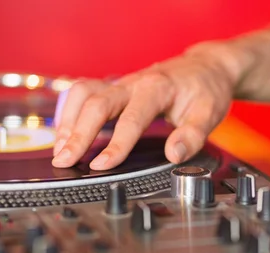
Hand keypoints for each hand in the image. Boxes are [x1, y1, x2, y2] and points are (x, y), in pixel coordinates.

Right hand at [52, 42, 239, 169]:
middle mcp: (133, 83)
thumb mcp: (209, 115)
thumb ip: (192, 137)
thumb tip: (173, 155)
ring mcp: (120, 84)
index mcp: (156, 89)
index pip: (130, 119)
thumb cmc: (204, 92)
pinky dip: (70, 114)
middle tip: (64, 161)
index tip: (100, 166)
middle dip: (78, 134)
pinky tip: (65, 136)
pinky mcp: (114, 89)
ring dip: (68, 121)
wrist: (203, 69)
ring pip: (83, 93)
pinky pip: (83, 95)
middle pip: (96, 103)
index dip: (114, 145)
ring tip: (61, 149)